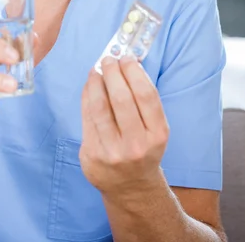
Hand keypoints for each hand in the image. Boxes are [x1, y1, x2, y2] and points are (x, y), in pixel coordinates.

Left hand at [80, 55, 168, 198]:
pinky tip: (89, 87)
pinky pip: (87, 118)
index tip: (126, 57)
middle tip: (108, 59)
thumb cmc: (142, 147)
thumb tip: (125, 62)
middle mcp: (136, 145)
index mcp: (157, 135)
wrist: (130, 188)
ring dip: (96, 82)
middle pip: (122, 99)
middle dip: (113, 73)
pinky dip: (87, 97)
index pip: (146, 95)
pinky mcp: (92, 155)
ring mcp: (112, 152)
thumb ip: (141, 98)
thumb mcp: (153, 128)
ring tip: (96, 70)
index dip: (134, 72)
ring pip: (100, 107)